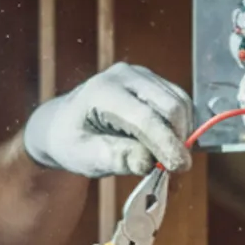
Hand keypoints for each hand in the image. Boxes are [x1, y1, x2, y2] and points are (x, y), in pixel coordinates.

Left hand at [24, 62, 192, 176]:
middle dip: (178, 139)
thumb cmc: (70, 141)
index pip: (145, 117)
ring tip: (168, 160)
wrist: (61, 124)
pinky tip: (168, 146)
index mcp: (103, 91)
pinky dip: (181, 125)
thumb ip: (114, 158)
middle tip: (175, 169)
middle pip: (170, 105)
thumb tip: (148, 161)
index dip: (166, 143)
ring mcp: (141, 75)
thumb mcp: (83, 156)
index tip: (180, 167)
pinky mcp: (152, 82)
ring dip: (182, 133)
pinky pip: (179, 102)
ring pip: (180, 103)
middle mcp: (125, 76)